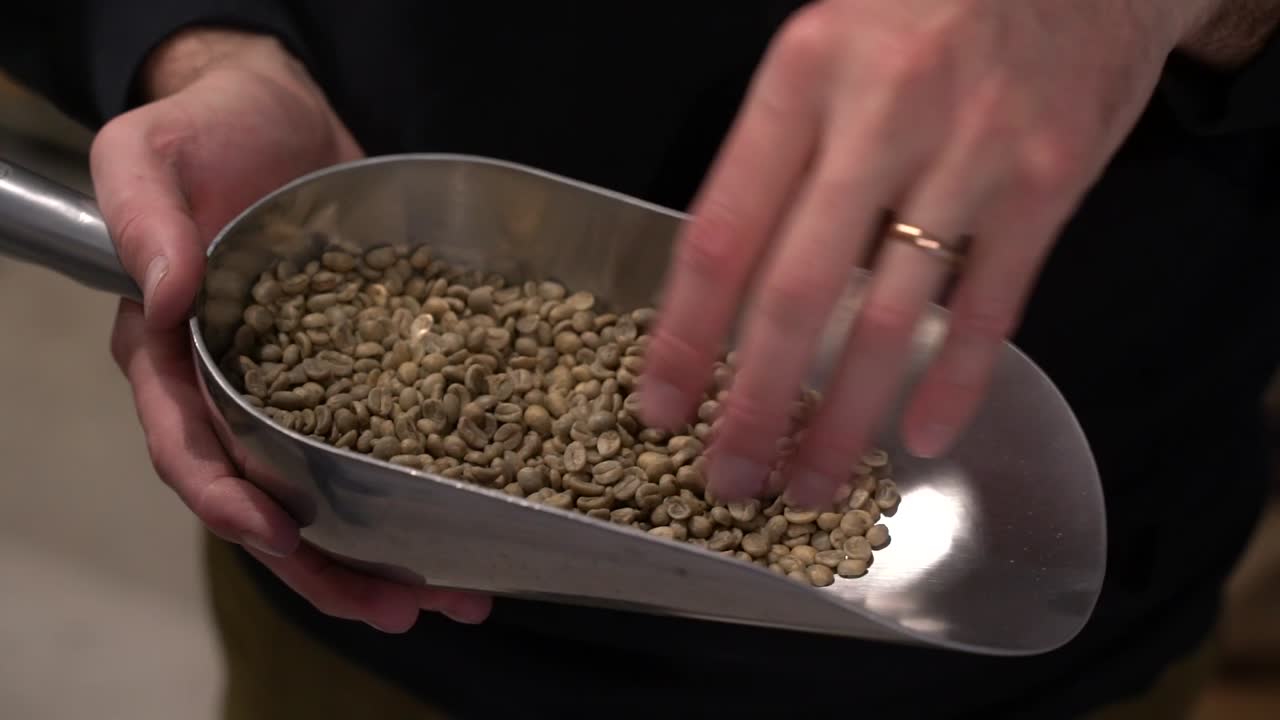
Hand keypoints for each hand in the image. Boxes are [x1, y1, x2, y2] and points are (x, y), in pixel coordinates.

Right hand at [95, 28, 489, 629]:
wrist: (278, 111)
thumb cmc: (207, 126)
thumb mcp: (151, 152)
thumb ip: (145, 217)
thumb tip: (162, 297)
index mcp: (168, 354)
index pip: (188, 447)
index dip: (230, 500)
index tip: (282, 536)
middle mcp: (231, 388)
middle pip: (269, 500)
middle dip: (327, 565)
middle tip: (397, 608)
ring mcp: (297, 385)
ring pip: (332, 489)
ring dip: (386, 549)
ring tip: (454, 596)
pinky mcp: (357, 368)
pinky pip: (384, 438)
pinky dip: (422, 483)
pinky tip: (475, 517)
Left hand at [641, 0, 1220, 505]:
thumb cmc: (931, 4)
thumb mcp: (828, 46)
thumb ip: (779, 150)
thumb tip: (725, 279)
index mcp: (803, 77)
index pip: (720, 233)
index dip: (683, 334)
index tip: (661, 405)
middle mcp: (881, 117)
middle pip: (796, 295)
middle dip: (755, 404)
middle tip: (729, 477)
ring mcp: (971, 155)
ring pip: (889, 320)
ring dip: (844, 419)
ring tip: (809, 485)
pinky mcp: (1047, 185)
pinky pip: (992, 307)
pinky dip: (956, 382)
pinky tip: (919, 438)